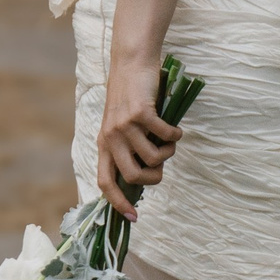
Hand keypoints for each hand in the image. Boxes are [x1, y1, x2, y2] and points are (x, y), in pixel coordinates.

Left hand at [96, 56, 180, 211]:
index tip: (133, 217)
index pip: (105, 181)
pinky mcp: (140, 113)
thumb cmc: (130, 96)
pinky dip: (175, 137)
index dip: (118, 203)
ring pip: (153, 158)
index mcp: (104, 143)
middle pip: (133, 176)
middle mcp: (111, 136)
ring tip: (169, 142)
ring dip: (168, 153)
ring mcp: (125, 125)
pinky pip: (165, 137)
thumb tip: (146, 175)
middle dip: (154, 178)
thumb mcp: (122, 125)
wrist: (131, 62)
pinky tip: (175, 130)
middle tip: (162, 165)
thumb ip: (128, 148)